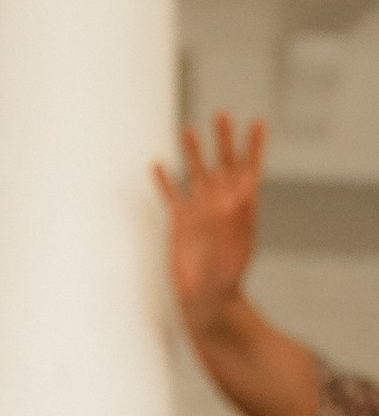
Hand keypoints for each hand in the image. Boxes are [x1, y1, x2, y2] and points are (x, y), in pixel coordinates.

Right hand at [152, 114, 265, 335]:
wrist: (206, 301)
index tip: (257, 123)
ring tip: (188, 129)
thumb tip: (235, 187)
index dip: (254, 146)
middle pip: (223, 164)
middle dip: (223, 140)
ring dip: (193, 152)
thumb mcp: (233, 245)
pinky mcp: (180, 224)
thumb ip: (234, 216)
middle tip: (221, 114)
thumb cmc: (224, 279)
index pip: (249, 169)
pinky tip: (158, 164)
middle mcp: (221, 205)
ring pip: (196, 175)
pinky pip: (172, 196)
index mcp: (241, 208)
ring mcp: (200, 213)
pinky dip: (165, 181)